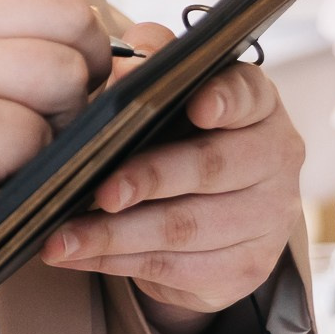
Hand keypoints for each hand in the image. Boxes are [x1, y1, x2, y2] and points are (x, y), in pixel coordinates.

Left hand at [44, 21, 305, 333]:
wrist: (202, 211)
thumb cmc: (172, 134)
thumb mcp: (161, 94)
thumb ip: (147, 64)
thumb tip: (124, 65)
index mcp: (256, 105)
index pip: (247, 94)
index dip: (223, 100)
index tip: (195, 105)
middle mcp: (273, 159)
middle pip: (212, 167)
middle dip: (150, 179)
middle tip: (100, 190)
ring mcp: (266, 219)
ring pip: (186, 228)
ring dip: (115, 235)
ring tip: (60, 237)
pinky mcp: (243, 268)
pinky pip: (173, 269)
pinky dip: (114, 263)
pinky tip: (72, 255)